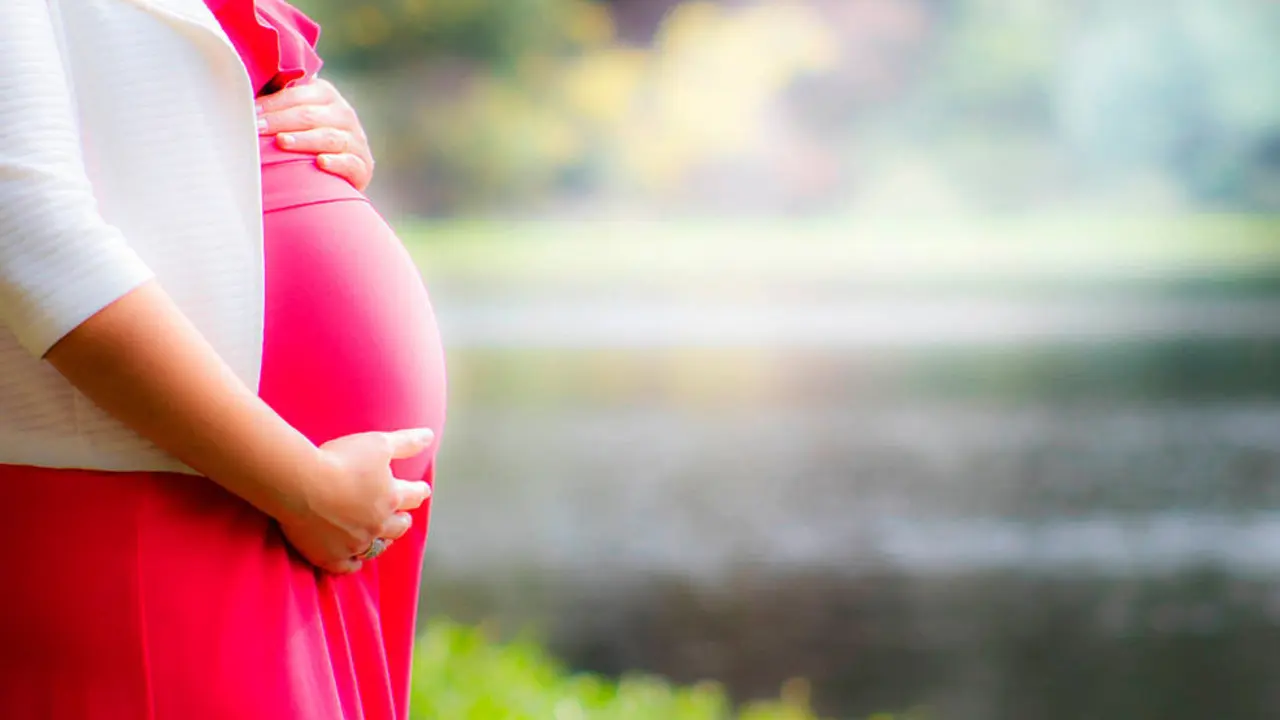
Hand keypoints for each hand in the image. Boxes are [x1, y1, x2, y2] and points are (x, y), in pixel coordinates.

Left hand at [256, 78, 375, 190]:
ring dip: (304, 140)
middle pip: (311, 115)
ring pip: (330, 137)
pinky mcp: (363, 165)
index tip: (250, 114)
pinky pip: (351, 162)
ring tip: (282, 143)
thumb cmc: (304, 139)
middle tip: (257, 129)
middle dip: (281, 121)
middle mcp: (344, 115)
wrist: (339, 171)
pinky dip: (336, 162)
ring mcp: (356, 140)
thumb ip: (277, 104)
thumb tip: (240, 93)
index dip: (273, 104)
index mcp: (326, 96)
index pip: (298, 95)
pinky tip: (320, 163)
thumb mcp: (294, 117)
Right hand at [277, 428, 434, 573]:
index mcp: (391, 497)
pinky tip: (355, 562)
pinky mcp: (331, 556)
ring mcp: (355, 543)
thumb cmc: (339, 459)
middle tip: (403, 517)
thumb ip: (406, 442)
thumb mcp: (378, 443)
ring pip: (376, 548)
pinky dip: (353, 564)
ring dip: (382, 542)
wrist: (300, 484)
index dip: (418, 491)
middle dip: (402, 520)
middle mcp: (377, 524)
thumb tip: (429, 436)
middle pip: (398, 526)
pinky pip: (347, 566)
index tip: (422, 490)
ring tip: (383, 538)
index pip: (414, 496)